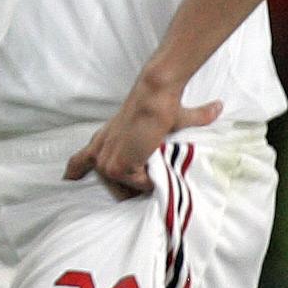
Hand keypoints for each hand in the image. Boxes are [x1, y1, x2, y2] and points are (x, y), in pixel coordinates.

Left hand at [68, 79, 218, 197]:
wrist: (154, 98)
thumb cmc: (162, 105)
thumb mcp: (170, 119)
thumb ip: (194, 117)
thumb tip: (219, 106)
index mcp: (102, 142)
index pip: (79, 162)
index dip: (74, 173)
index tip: (67, 181)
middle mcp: (99, 153)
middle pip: (114, 188)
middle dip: (134, 186)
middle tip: (150, 168)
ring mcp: (106, 163)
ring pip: (130, 189)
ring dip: (146, 181)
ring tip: (154, 159)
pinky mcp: (117, 168)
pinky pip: (140, 185)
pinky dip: (152, 179)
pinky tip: (154, 159)